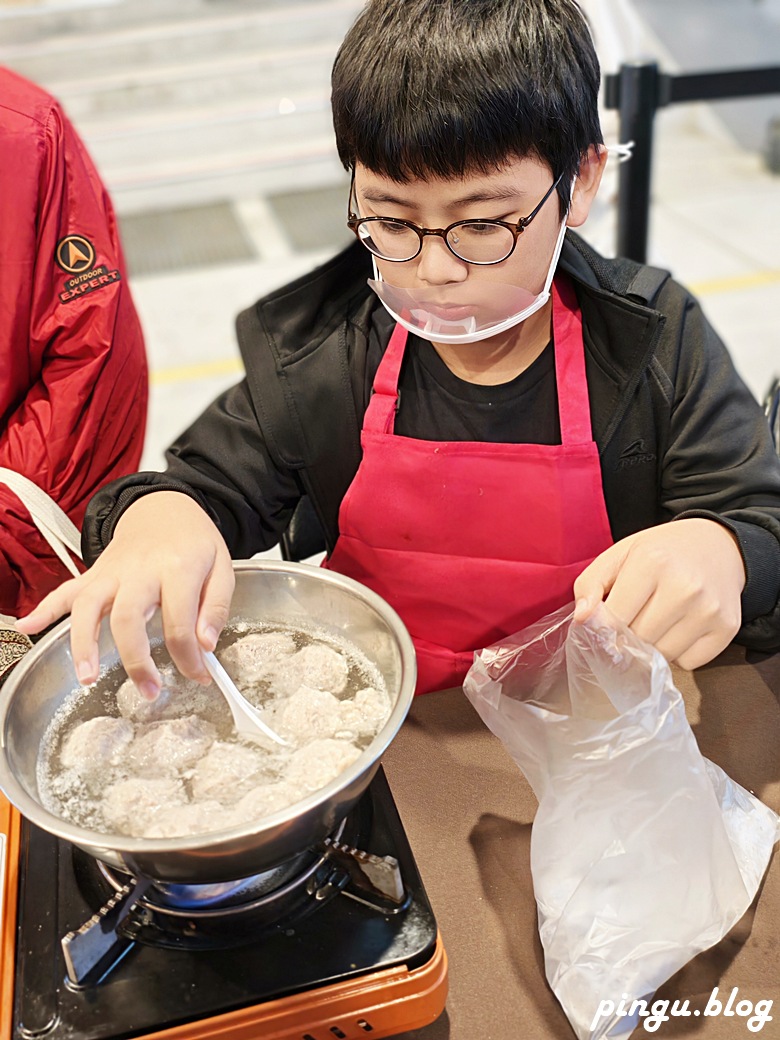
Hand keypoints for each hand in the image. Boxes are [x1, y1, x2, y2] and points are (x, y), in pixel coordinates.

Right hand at [16, 492, 234, 697]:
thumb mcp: (223, 568)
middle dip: (135, 659)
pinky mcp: (95, 573)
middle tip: (148, 691)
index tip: (198, 676)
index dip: (189, 656)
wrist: (165, 507)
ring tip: (87, 677)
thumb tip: (206, 645)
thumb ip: (217, 607)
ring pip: (89, 605)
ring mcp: (112, 571)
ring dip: (84, 642)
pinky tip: (28, 628)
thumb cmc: (195, 542)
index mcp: (178, 568)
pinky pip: (65, 590)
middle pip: (128, 615)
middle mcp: (140, 570)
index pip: (180, 621)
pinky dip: (44, 608)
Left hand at [572, 518, 745, 669]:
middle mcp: (684, 587)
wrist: (720, 547)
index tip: (605, 622)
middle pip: (638, 639)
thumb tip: (582, 619)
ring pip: (662, 655)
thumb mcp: (621, 554)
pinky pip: (688, 662)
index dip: (604, 625)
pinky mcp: (727, 628)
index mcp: (652, 562)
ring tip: (659, 619)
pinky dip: (680, 652)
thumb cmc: (663, 552)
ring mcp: (708, 610)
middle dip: (630, 634)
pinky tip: (682, 626)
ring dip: (653, 646)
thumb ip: (591, 584)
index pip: (614, 618)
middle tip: (636, 615)